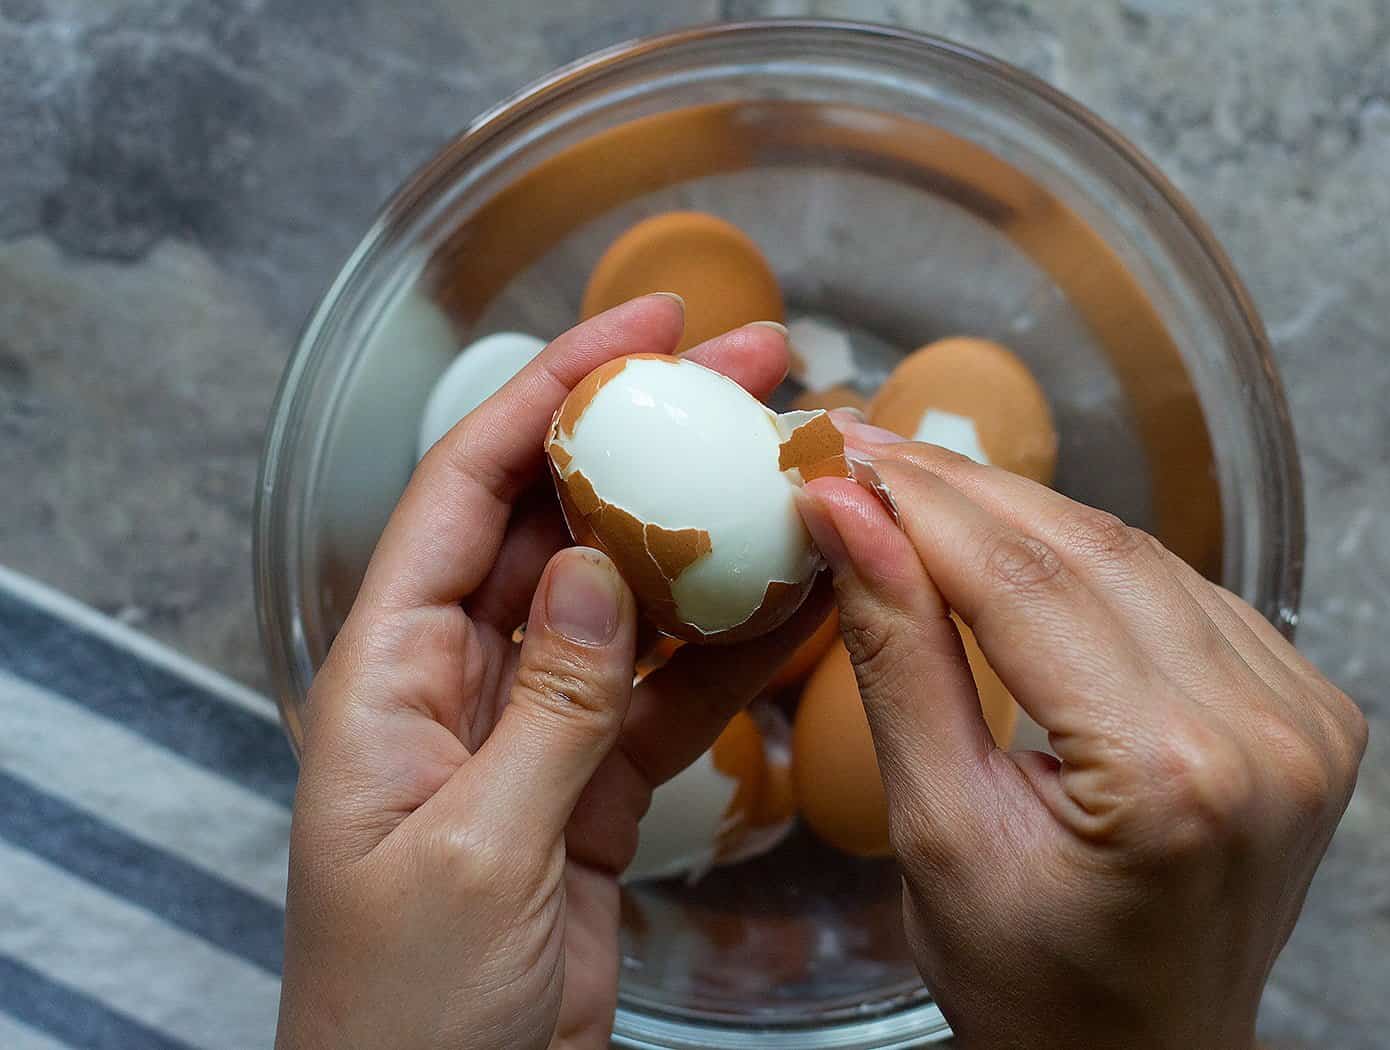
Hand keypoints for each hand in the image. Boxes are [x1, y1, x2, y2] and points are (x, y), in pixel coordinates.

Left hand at [276, 296, 828, 1049]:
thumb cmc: (405, 1013)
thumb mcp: (476, 854)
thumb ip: (545, 707)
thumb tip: (594, 571)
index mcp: (389, 675)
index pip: (469, 489)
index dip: (551, 390)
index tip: (645, 327)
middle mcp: (458, 681)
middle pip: (561, 523)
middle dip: (654, 441)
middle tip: (761, 373)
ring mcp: (532, 730)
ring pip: (630, 602)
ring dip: (709, 539)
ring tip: (800, 472)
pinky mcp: (590, 788)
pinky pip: (668, 696)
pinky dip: (731, 652)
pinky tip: (800, 603)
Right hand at [797, 422, 1366, 1049]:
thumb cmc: (1031, 983)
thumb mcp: (936, 830)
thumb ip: (900, 660)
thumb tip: (846, 517)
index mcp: (1170, 775)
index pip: (1023, 582)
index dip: (918, 504)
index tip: (838, 456)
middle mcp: (1263, 730)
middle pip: (1087, 548)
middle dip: (961, 492)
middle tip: (864, 452)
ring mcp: (1302, 715)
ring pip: (1137, 554)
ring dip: (1021, 514)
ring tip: (919, 491)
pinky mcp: (1309, 708)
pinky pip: (1183, 591)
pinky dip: (1091, 559)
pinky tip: (1016, 545)